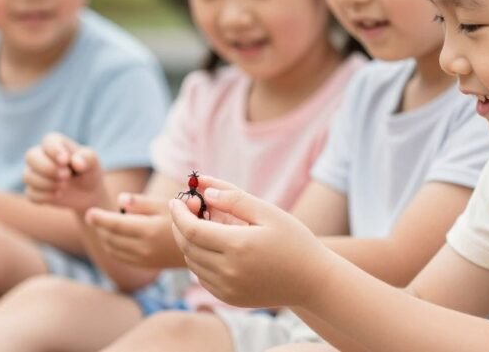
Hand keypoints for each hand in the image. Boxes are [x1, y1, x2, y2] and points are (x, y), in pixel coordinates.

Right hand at [23, 133, 106, 213]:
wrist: (87, 193)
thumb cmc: (88, 171)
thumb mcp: (92, 162)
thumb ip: (87, 158)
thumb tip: (76, 162)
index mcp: (55, 143)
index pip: (48, 142)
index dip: (54, 151)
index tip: (65, 161)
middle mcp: (40, 155)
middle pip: (31, 156)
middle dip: (47, 168)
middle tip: (66, 176)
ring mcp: (34, 173)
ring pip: (28, 176)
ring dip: (47, 183)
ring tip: (64, 186)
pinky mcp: (33, 190)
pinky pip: (31, 193)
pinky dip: (45, 196)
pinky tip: (58, 195)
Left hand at [85, 193, 180, 267]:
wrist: (202, 244)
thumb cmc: (186, 217)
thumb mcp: (167, 205)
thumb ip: (141, 203)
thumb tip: (119, 200)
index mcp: (149, 230)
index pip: (116, 225)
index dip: (100, 219)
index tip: (88, 212)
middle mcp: (145, 248)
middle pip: (111, 238)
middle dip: (100, 227)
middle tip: (94, 216)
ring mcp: (145, 259)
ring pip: (113, 250)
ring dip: (105, 238)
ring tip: (104, 225)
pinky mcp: (147, 266)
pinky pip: (121, 258)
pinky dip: (113, 247)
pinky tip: (114, 238)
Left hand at [168, 176, 333, 307]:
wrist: (313, 281)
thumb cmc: (294, 241)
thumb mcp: (268, 212)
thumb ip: (234, 198)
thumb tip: (205, 190)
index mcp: (238, 246)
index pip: (191, 229)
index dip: (179, 213)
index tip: (176, 200)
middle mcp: (229, 271)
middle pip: (187, 246)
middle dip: (179, 225)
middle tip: (185, 208)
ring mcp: (228, 289)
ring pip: (192, 262)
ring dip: (188, 241)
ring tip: (201, 223)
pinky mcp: (229, 298)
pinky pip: (202, 277)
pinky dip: (198, 259)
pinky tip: (211, 245)